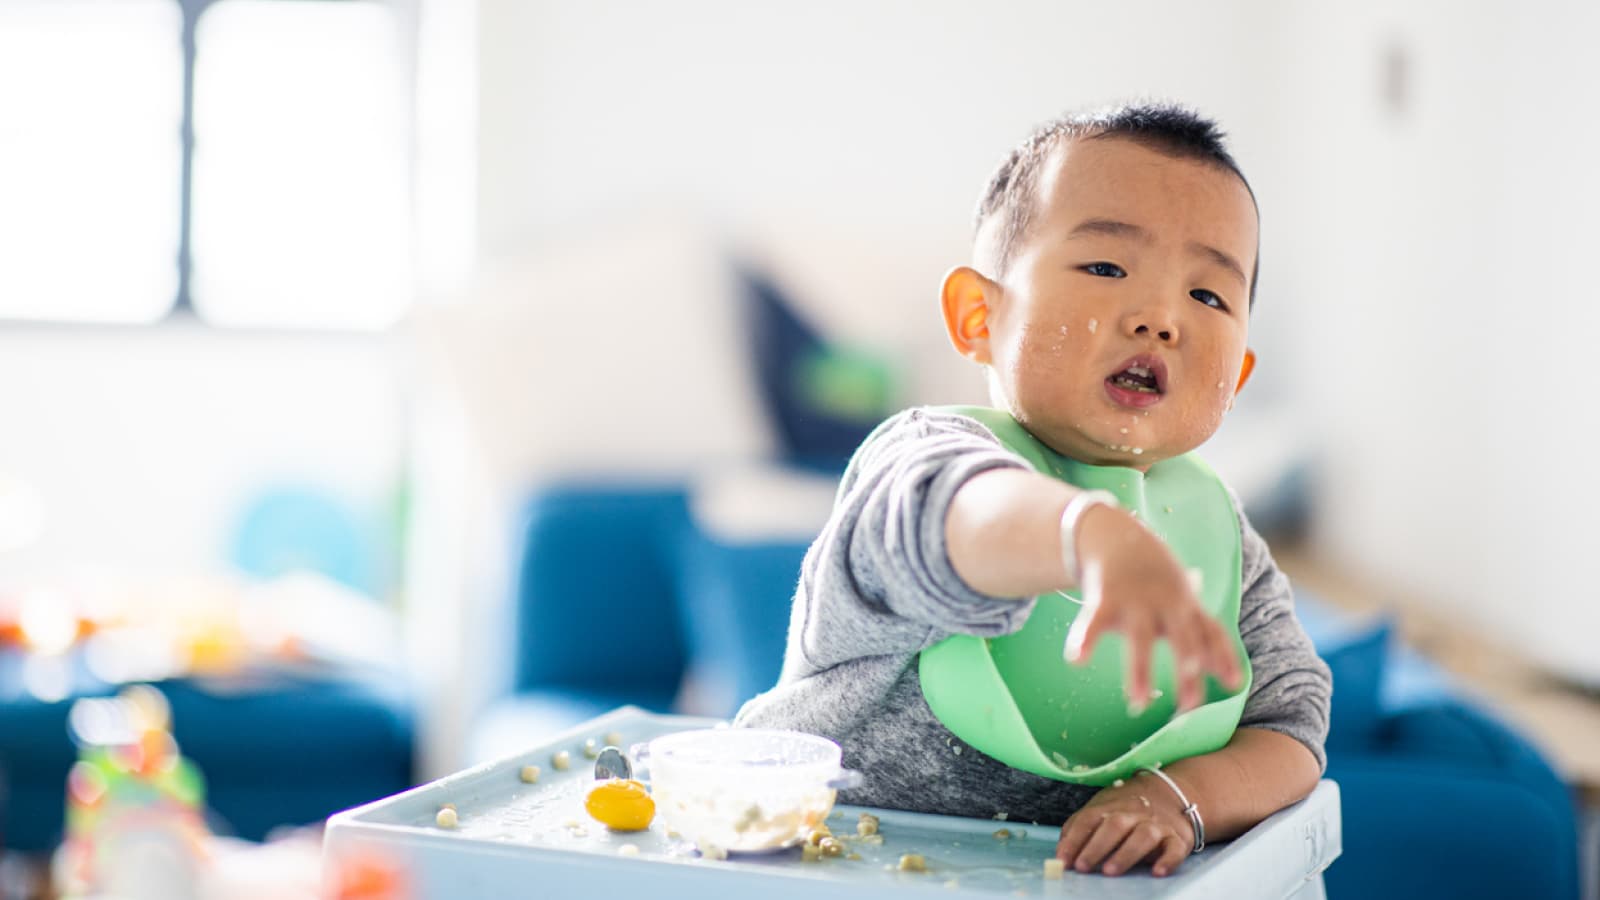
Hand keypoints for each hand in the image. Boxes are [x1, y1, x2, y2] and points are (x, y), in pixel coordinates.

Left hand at [1056, 775, 1192, 876]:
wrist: (1172, 794)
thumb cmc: (1126, 810)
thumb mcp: (1101, 811)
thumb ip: (1079, 828)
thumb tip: (1062, 853)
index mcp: (1111, 806)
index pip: (1089, 819)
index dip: (1074, 839)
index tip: (1062, 860)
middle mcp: (1134, 813)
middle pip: (1115, 825)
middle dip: (1096, 846)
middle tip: (1082, 867)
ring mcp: (1157, 825)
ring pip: (1143, 836)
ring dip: (1126, 853)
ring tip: (1110, 871)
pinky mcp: (1178, 839)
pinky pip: (1175, 849)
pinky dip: (1168, 860)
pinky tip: (1157, 871)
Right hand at [1063, 505, 1241, 711]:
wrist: (1115, 533)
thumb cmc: (1154, 575)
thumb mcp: (1183, 597)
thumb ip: (1204, 632)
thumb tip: (1231, 672)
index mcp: (1187, 605)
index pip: (1210, 631)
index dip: (1223, 656)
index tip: (1233, 685)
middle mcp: (1166, 603)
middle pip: (1183, 638)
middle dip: (1188, 670)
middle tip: (1190, 705)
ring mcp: (1136, 599)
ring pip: (1140, 639)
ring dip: (1141, 671)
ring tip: (1139, 702)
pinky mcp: (1104, 596)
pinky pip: (1095, 622)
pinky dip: (1085, 640)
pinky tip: (1076, 661)